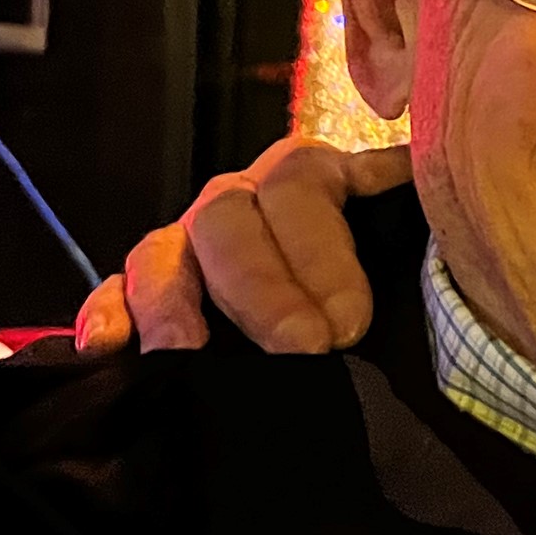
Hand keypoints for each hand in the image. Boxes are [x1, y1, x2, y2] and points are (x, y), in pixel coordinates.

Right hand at [73, 140, 410, 356]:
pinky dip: (106, 316)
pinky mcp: (150, 295)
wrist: (375, 337)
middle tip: (302, 351)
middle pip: (229, 220)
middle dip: (262, 289)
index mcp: (313, 179)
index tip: (349, 326)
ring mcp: (190, 246)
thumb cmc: (408, 293)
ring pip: (163, 254)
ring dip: (172, 305)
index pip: (302, 190)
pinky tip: (103, 347)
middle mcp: (245, 201)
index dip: (321, 255)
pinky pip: (115, 294)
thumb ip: (432, 232)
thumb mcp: (427, 255)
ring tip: (184, 355)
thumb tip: (432, 189)